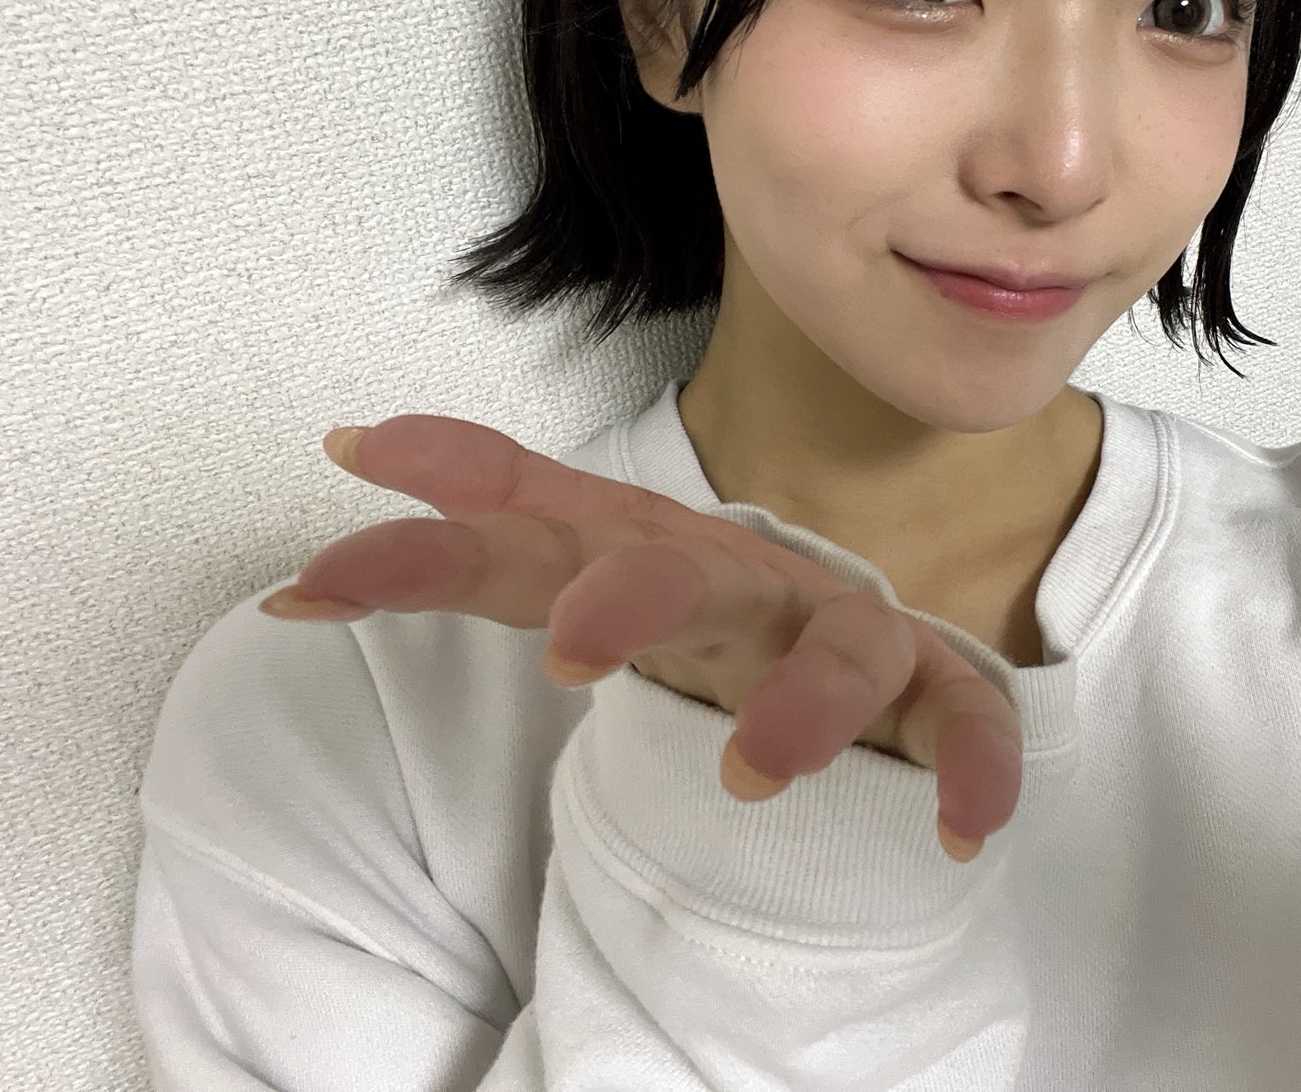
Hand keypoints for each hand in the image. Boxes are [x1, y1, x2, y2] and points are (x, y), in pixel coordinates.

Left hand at [259, 414, 1023, 861]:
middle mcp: (749, 582)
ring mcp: (842, 633)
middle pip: (693, 572)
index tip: (328, 560)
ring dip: (804, 701)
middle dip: (634, 597)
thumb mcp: (586, 554)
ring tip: (754, 776)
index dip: (443, 540)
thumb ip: (479, 519)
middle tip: (572, 651)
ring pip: (841, 647)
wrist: (851, 630)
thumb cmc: (704, 600)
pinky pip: (964, 719)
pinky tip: (958, 828)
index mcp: (656, 552)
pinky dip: (972, 764)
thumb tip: (339, 471)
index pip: (540, 537)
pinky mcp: (929, 694)